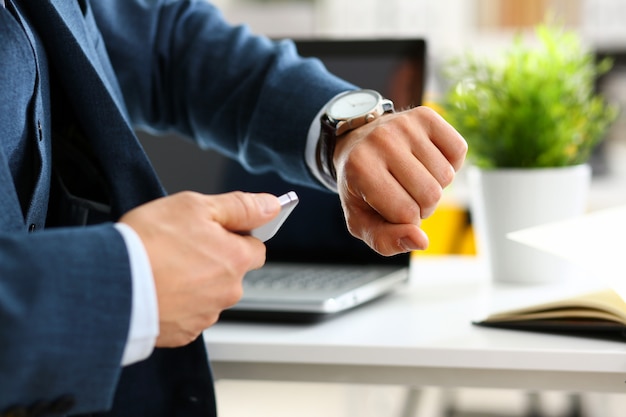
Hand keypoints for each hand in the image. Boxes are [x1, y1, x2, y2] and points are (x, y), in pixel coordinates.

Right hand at [119, 191, 280, 346]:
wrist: (111, 284)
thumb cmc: (149, 243)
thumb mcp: (196, 206)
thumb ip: (240, 206)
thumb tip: (271, 205)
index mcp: (237, 259)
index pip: (255, 246)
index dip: (235, 235)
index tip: (215, 231)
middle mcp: (228, 292)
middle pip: (232, 271)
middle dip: (214, 259)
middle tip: (182, 246)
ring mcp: (206, 315)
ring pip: (210, 293)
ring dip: (196, 282)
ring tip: (165, 268)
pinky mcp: (184, 333)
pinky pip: (189, 314)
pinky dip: (178, 303)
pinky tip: (159, 288)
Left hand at [333, 106, 466, 255]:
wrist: (356, 143)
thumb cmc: (361, 189)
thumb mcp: (361, 221)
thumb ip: (385, 241)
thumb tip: (422, 241)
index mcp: (360, 167)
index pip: (406, 213)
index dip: (405, 221)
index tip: (391, 209)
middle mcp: (381, 140)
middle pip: (430, 195)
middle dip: (422, 206)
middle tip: (403, 194)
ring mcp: (404, 124)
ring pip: (446, 176)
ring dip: (435, 186)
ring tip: (412, 177)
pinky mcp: (425, 115)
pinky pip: (459, 150)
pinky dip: (450, 163)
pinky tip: (427, 161)